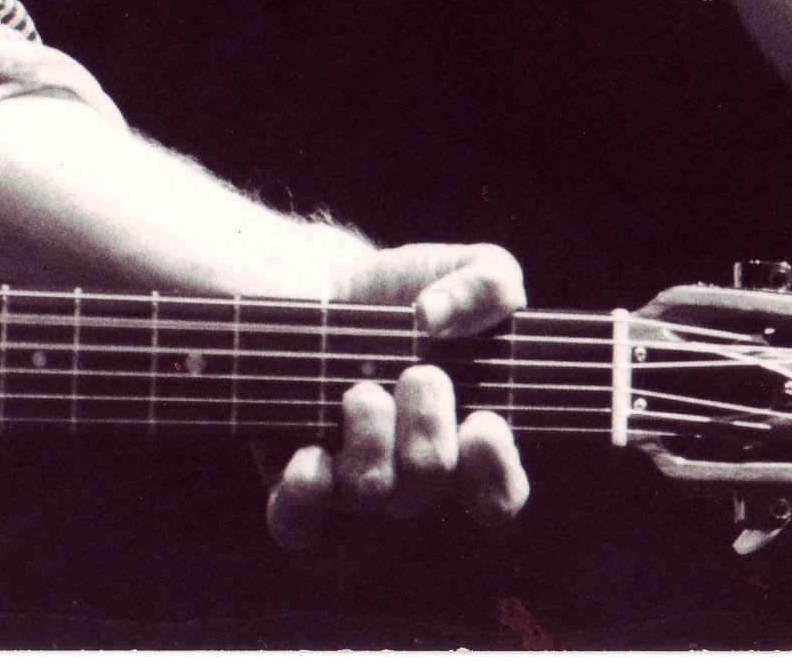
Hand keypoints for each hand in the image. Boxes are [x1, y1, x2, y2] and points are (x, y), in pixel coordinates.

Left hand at [263, 242, 530, 548]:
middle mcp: (413, 478)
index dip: (493, 472)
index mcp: (467, 442)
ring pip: (369, 493)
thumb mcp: (470, 267)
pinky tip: (310, 453)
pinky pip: (298, 524)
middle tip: (417, 373)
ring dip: (370, 433)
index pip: (496, 499)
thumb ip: (490, 283)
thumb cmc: (411, 291)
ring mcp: (352, 487)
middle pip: (428, 483)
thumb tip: (435, 317)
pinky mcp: (294, 486)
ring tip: (361, 390)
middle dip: (426, 420)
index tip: (483, 421)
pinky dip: (307, 491)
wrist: (326, 292)